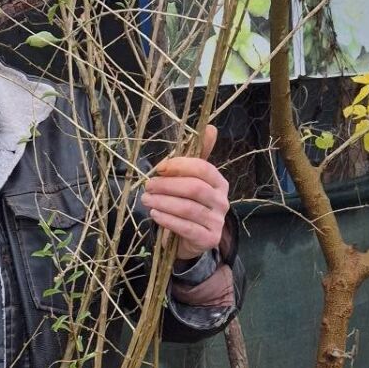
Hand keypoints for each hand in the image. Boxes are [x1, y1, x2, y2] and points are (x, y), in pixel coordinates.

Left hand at [141, 124, 228, 262]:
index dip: (179, 166)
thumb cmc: (189, 204)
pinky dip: (167, 219)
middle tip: (148, 186)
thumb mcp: (191, 180)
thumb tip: (210, 127)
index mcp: (219, 183)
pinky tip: (154, 214)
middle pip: (194, 188)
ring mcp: (217, 221)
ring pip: (188, 208)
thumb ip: (196, 157)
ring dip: (163, 202)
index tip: (159, 168)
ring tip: (146, 200)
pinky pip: (186, 227)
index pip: (203, 168)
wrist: (192, 239)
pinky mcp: (209, 239)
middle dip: (167, 185)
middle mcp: (222, 201)